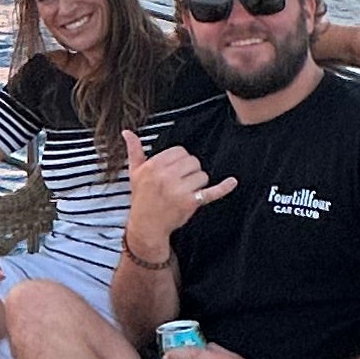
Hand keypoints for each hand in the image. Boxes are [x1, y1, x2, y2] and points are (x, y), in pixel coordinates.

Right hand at [119, 135, 236, 250]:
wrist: (146, 226)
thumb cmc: (142, 198)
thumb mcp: (135, 173)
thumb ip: (134, 151)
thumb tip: (127, 132)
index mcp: (153, 165)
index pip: (180, 151)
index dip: (180, 161)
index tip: (174, 172)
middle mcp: (166, 176)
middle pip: (193, 161)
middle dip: (189, 171)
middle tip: (179, 183)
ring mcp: (179, 190)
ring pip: (202, 175)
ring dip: (197, 184)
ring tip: (184, 192)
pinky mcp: (190, 203)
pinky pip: (211, 192)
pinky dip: (223, 187)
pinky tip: (232, 182)